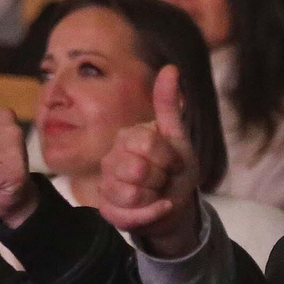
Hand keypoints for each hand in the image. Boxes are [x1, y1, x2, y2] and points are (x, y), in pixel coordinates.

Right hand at [98, 66, 202, 257]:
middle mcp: (110, 159)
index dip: (168, 157)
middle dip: (160, 178)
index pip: (147, 144)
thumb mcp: (176, 137)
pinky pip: (127, 216)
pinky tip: (158, 208)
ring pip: (131, 194)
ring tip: (156, 192)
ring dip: (155, 197)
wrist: (173, 202)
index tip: (173, 161)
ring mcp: (106, 185)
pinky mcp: (107, 210)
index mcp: (126, 137)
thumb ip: (168, 105)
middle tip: (163, 178)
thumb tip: (170, 68)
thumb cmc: (174, 169)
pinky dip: (151, 214)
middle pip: (137, 170)